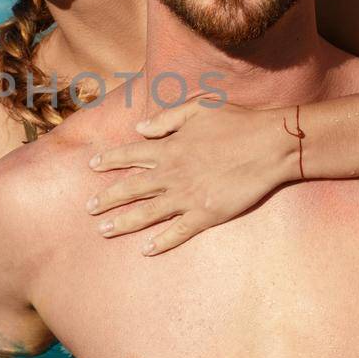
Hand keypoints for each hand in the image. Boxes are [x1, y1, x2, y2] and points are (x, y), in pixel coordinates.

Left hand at [85, 100, 297, 255]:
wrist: (269, 145)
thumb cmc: (237, 122)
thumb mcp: (199, 108)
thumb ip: (167, 119)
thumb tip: (140, 127)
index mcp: (169, 148)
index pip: (130, 154)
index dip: (109, 160)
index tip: (92, 166)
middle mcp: (172, 174)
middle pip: (131, 188)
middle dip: (107, 199)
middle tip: (88, 208)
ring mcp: (187, 196)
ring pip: (147, 213)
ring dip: (123, 223)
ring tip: (104, 231)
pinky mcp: (205, 214)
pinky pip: (178, 232)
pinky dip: (161, 242)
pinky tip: (146, 249)